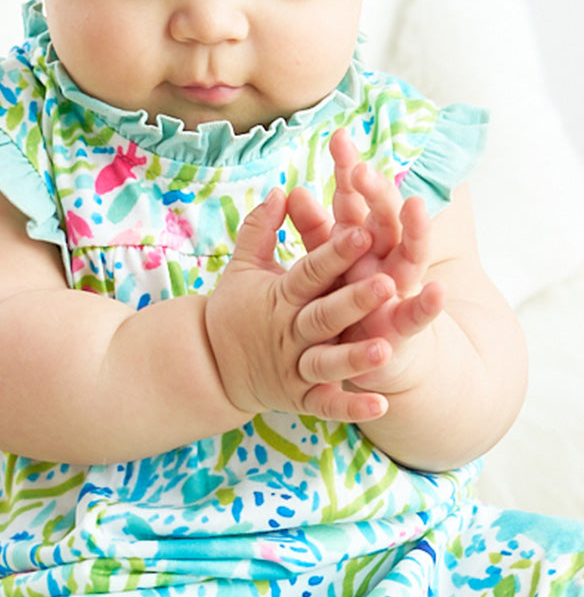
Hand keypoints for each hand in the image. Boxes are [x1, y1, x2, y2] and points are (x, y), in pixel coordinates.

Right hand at [204, 186, 397, 423]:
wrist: (210, 366)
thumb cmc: (235, 308)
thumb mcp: (242, 265)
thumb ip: (260, 228)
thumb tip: (281, 189)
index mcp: (281, 295)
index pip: (310, 272)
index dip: (335, 253)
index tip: (362, 231)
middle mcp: (289, 331)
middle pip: (324, 315)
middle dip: (354, 300)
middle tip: (387, 284)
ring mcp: (294, 368)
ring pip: (327, 363)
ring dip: (355, 358)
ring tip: (387, 349)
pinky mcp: (300, 399)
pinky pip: (326, 405)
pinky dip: (351, 407)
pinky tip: (381, 405)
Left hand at [327, 128, 445, 390]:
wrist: (379, 363)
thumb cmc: (347, 306)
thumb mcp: (323, 266)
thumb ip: (310, 230)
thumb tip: (289, 190)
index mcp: (362, 244)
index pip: (355, 201)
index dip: (347, 171)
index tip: (338, 138)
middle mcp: (385, 261)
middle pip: (383, 219)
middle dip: (376, 192)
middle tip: (363, 168)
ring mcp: (400, 293)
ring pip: (408, 257)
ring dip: (414, 232)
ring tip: (415, 205)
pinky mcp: (407, 331)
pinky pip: (418, 318)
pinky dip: (428, 307)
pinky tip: (438, 292)